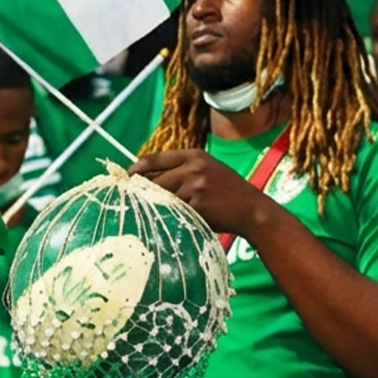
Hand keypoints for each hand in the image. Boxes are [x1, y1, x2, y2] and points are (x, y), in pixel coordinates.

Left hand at [131, 148, 273, 237]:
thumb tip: (148, 179)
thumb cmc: (227, 192)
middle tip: (131, 201)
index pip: (156, 158)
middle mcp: (193, 167)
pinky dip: (171, 218)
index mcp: (194, 155)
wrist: (251, 209)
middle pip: (155, 180)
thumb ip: (182, 171)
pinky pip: (175, 212)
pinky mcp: (197, 204)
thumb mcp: (207, 171)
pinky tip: (172, 222)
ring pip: (163, 198)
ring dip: (157, 207)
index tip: (126, 176)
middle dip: (142, 192)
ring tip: (151, 214)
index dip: (137, 168)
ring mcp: (195, 185)